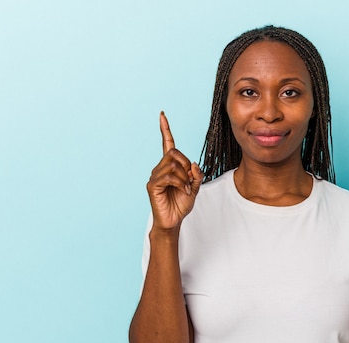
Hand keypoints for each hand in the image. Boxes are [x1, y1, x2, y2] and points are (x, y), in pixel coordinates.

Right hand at [146, 112, 203, 231]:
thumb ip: (196, 175)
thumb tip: (193, 164)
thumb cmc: (181, 204)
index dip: (165, 130)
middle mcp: (160, 168)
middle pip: (174, 153)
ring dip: (184, 177)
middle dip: (185, 164)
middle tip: (190, 180)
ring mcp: (155, 176)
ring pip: (172, 165)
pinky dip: (180, 183)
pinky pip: (169, 176)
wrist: (173, 220)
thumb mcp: (195, 187)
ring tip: (186, 189)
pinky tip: (183, 191)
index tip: (162, 115)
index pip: (167, 144)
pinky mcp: (153, 185)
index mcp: (169, 166)